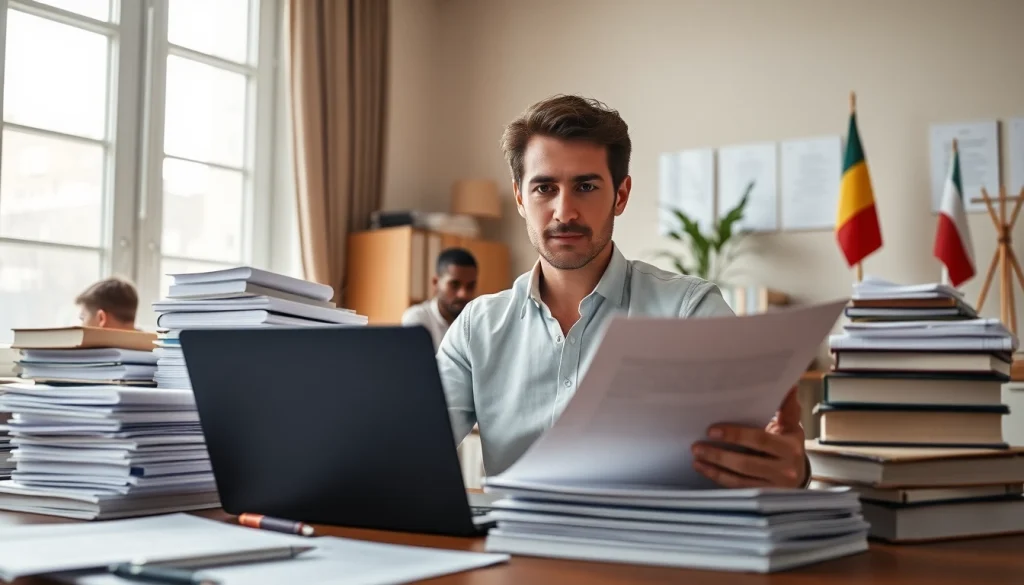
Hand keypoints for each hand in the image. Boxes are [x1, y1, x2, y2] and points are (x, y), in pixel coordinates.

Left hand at [691, 387, 807, 487]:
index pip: (760, 440)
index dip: (735, 435)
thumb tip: (789, 384)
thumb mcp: (790, 425)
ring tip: (696, 457)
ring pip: (740, 479)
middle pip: (747, 463)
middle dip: (719, 454)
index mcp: (790, 447)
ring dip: (715, 468)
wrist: (798, 474)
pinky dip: (718, 479)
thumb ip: (786, 406)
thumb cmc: (787, 443)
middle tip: (696, 446)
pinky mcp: (763, 497)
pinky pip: (737, 489)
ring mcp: (774, 487)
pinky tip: (703, 469)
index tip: (711, 430)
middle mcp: (785, 469)